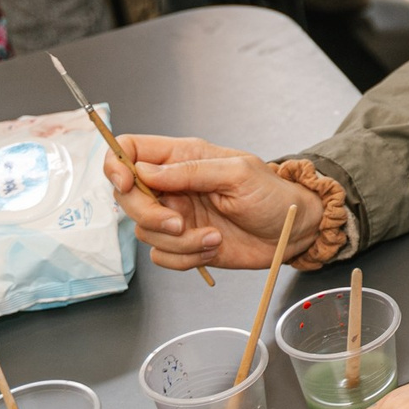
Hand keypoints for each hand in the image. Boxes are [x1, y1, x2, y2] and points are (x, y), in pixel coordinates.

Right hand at [103, 134, 324, 270]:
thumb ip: (191, 170)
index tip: (128, 184)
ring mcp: (176, 217)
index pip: (129, 150)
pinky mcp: (184, 244)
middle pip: (127, 198)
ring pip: (144, 232)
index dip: (116, 165)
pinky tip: (212, 248)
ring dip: (179, 241)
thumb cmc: (273, 194)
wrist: (292, 230)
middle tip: (180, 222)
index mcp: (182, 158)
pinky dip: (185, 258)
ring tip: (214, 237)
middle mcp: (172, 187)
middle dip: (149, 215)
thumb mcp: (238, 173)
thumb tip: (145, 172)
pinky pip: (162, 257)